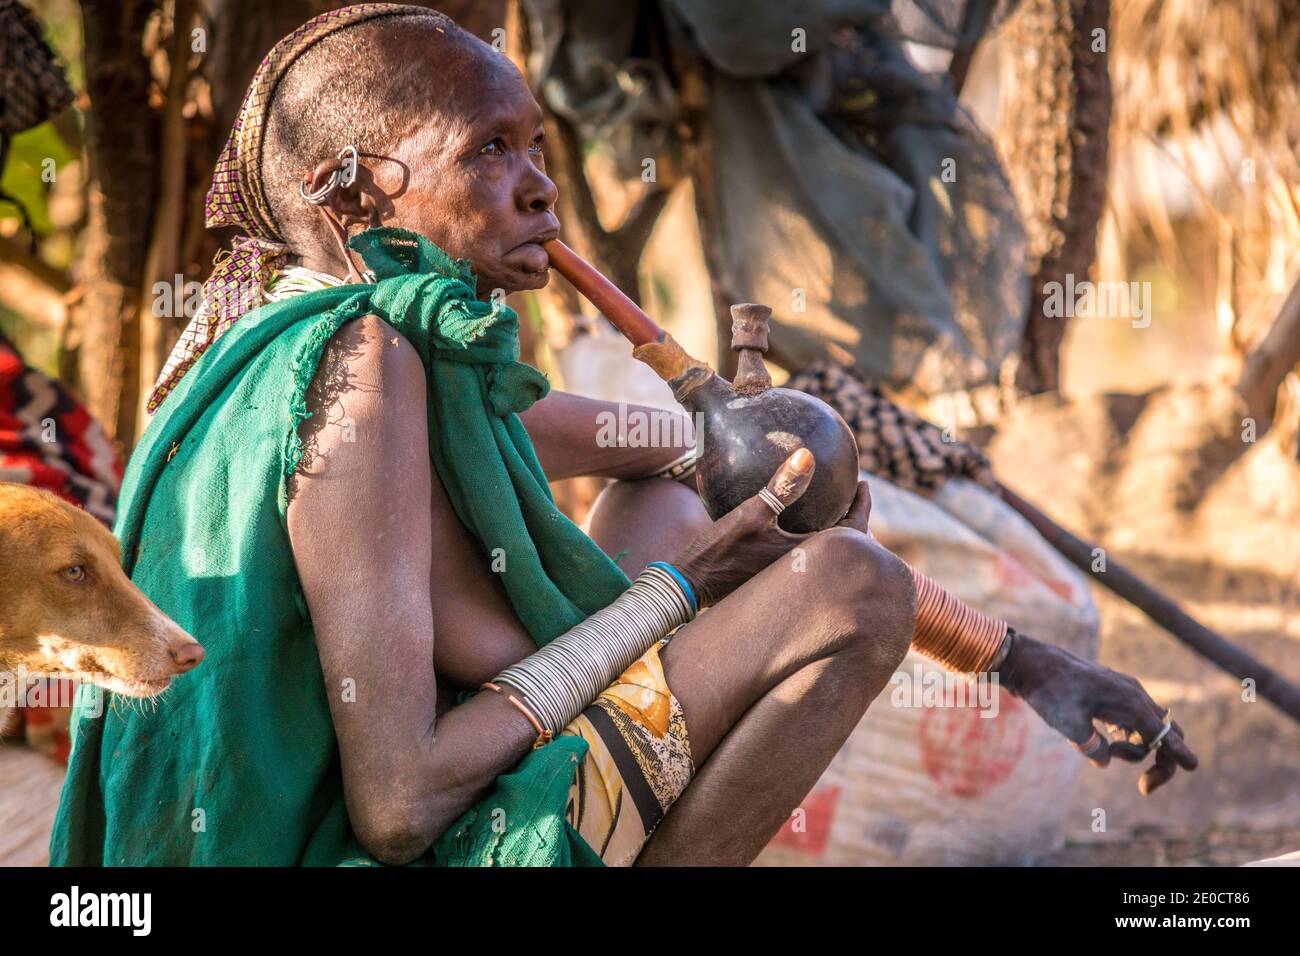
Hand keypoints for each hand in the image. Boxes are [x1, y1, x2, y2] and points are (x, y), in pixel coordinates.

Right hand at [672, 449, 872, 606]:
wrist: (690, 585)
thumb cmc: (720, 550)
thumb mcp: (750, 513)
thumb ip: (781, 487)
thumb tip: (807, 455)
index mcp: (809, 556)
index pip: (851, 532)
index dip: (862, 507)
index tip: (864, 486)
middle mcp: (806, 574)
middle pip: (844, 550)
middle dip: (855, 526)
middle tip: (855, 501)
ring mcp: (791, 582)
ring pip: (826, 558)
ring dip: (835, 539)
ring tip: (834, 515)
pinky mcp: (776, 585)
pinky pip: (806, 563)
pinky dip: (812, 546)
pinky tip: (797, 531)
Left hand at [1000, 633, 1197, 794]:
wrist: (1030, 662)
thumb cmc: (1050, 692)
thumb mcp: (1069, 726)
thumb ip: (1093, 748)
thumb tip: (1104, 761)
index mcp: (1130, 703)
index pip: (1165, 736)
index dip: (1178, 755)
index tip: (1193, 767)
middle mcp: (1134, 695)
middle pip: (1165, 733)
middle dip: (1161, 761)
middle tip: (1144, 787)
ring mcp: (1125, 692)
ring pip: (1148, 728)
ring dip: (1135, 749)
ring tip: (1107, 751)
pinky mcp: (1112, 694)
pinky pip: (1132, 721)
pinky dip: (1127, 737)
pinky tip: (1108, 743)